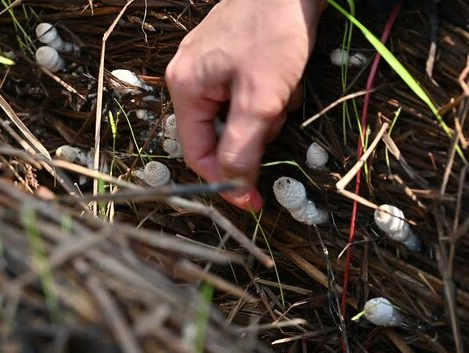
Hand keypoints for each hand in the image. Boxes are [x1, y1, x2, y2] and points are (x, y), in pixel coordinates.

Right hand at [166, 0, 325, 210]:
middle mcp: (188, 78)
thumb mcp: (260, 99)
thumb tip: (235, 189)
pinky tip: (282, 74)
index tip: (257, 200)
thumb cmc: (274, 34)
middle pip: (219, 134)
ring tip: (283, 88)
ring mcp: (207, 65)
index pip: (198, 153)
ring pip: (236, 115)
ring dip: (264, 112)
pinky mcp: (228, 57)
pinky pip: (243, 94)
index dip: (226, 181)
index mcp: (185, 88)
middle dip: (254, 132)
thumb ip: (242, 148)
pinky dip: (265, 94)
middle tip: (278, 111)